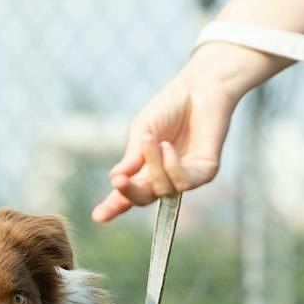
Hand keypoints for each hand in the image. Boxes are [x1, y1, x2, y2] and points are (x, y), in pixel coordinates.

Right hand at [91, 79, 237, 221]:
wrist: (199, 87)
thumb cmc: (170, 106)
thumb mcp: (143, 130)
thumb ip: (133, 156)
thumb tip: (115, 179)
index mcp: (147, 168)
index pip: (130, 192)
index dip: (114, 206)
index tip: (98, 217)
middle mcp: (166, 177)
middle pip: (145, 198)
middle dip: (130, 193)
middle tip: (119, 182)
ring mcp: (186, 177)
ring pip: (164, 189)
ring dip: (153, 166)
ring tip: (151, 140)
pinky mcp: (205, 172)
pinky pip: (184, 182)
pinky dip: (172, 167)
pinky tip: (168, 148)